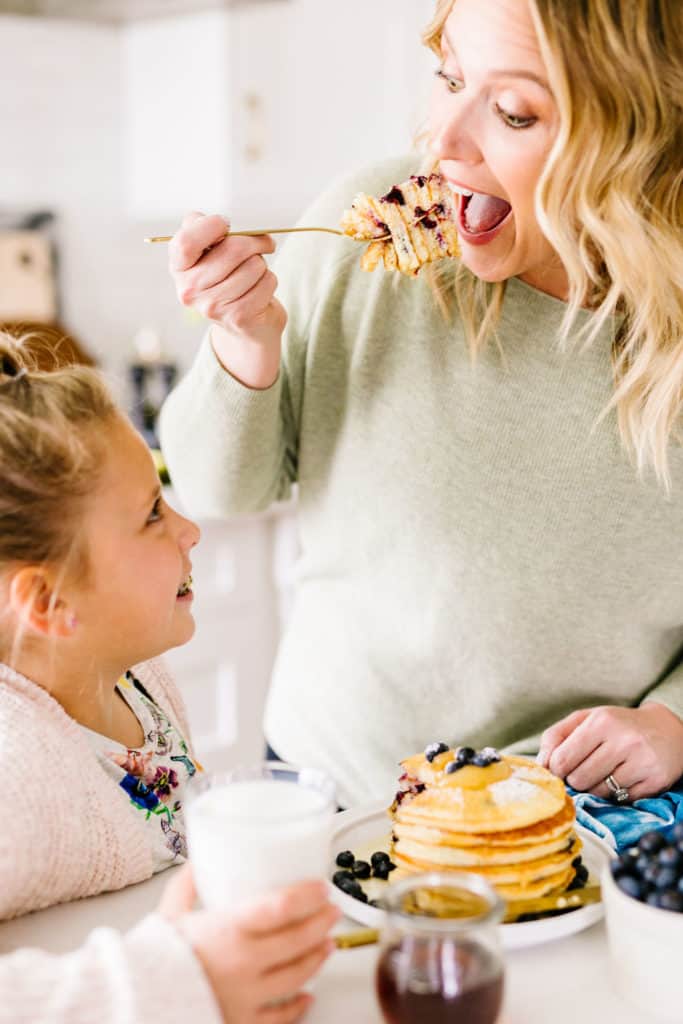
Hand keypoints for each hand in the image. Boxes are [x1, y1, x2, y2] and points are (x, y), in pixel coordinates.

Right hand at [160, 866, 339, 1023]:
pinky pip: (281, 1017)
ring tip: (327, 944)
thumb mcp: (169, 913)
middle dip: (322, 922)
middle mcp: (243, 963)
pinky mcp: (243, 1022)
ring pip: (298, 976)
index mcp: (227, 929)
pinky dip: (299, 1006)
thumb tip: (201, 861)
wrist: (135, 1002)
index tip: (321, 886)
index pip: (281, 906)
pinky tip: (307, 995)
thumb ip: (188, 885)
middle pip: (298, 939)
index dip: (308, 895)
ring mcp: (247, 996)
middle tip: (332, 910)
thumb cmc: (152, 960)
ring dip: (318, 958)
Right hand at [169, 212, 286, 386]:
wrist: (244, 324)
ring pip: (255, 265)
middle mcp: (190, 290)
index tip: (226, 225)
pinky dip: (270, 280)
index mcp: (179, 268)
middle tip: (262, 243)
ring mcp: (213, 306)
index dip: (211, 226)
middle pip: (233, 249)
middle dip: (255, 242)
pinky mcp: (238, 317)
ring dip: (262, 264)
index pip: (186, 242)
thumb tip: (218, 222)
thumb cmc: (227, 278)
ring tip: (255, 273)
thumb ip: (202, 229)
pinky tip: (260, 289)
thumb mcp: (207, 252)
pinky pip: (267, 281)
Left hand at [537, 702, 682, 800]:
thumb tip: (541, 764)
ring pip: (599, 792)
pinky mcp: (655, 781)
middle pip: (579, 779)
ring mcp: (642, 762)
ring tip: (605, 772)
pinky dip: (617, 794)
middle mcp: (624, 740)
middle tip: (585, 770)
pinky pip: (621, 800)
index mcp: (601, 721)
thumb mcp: (586, 720)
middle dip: (576, 779)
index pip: (562, 760)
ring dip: (596, 788)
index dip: (556, 770)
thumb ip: (556, 737)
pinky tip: (624, 778)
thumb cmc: (617, 725)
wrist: (667, 730)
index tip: (561, 769)